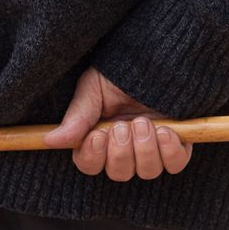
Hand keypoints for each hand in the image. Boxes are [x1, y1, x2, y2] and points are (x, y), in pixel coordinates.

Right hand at [44, 66, 191, 180]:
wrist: (154, 56)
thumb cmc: (119, 71)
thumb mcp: (92, 89)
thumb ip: (76, 118)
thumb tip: (50, 140)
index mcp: (98, 136)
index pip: (89, 164)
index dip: (93, 156)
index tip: (98, 135)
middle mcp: (125, 147)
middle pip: (120, 173)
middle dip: (121, 152)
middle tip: (124, 125)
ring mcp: (151, 147)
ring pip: (147, 171)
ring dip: (145, 150)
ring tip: (144, 123)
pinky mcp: (177, 143)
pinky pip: (175, 163)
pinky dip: (170, 152)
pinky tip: (166, 130)